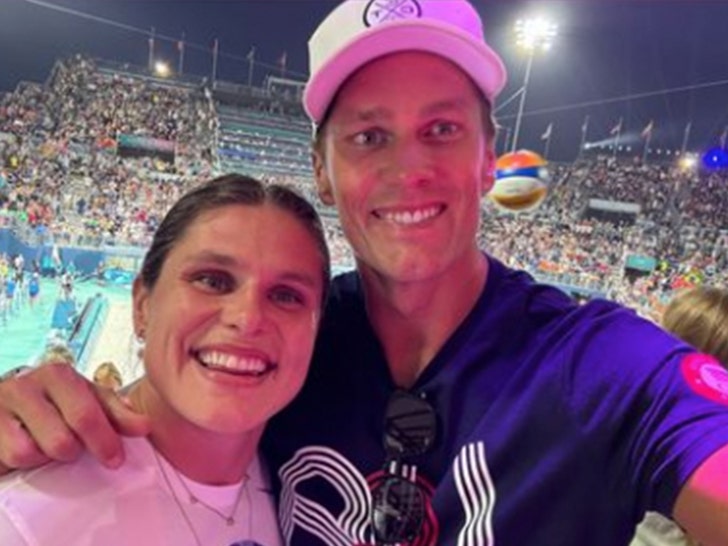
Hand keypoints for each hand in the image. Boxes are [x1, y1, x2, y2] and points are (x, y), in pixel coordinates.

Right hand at [0, 363, 150, 474]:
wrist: (1, 407)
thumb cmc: (51, 406)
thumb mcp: (85, 400)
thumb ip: (114, 412)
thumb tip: (144, 425)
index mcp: (58, 374)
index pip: (88, 413)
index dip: (105, 440)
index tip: (116, 460)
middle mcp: (27, 384)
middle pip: (63, 439)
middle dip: (76, 452)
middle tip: (77, 454)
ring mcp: (1, 405)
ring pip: (34, 452)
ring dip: (46, 457)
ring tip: (46, 446)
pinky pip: (12, 458)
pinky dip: (21, 462)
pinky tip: (25, 450)